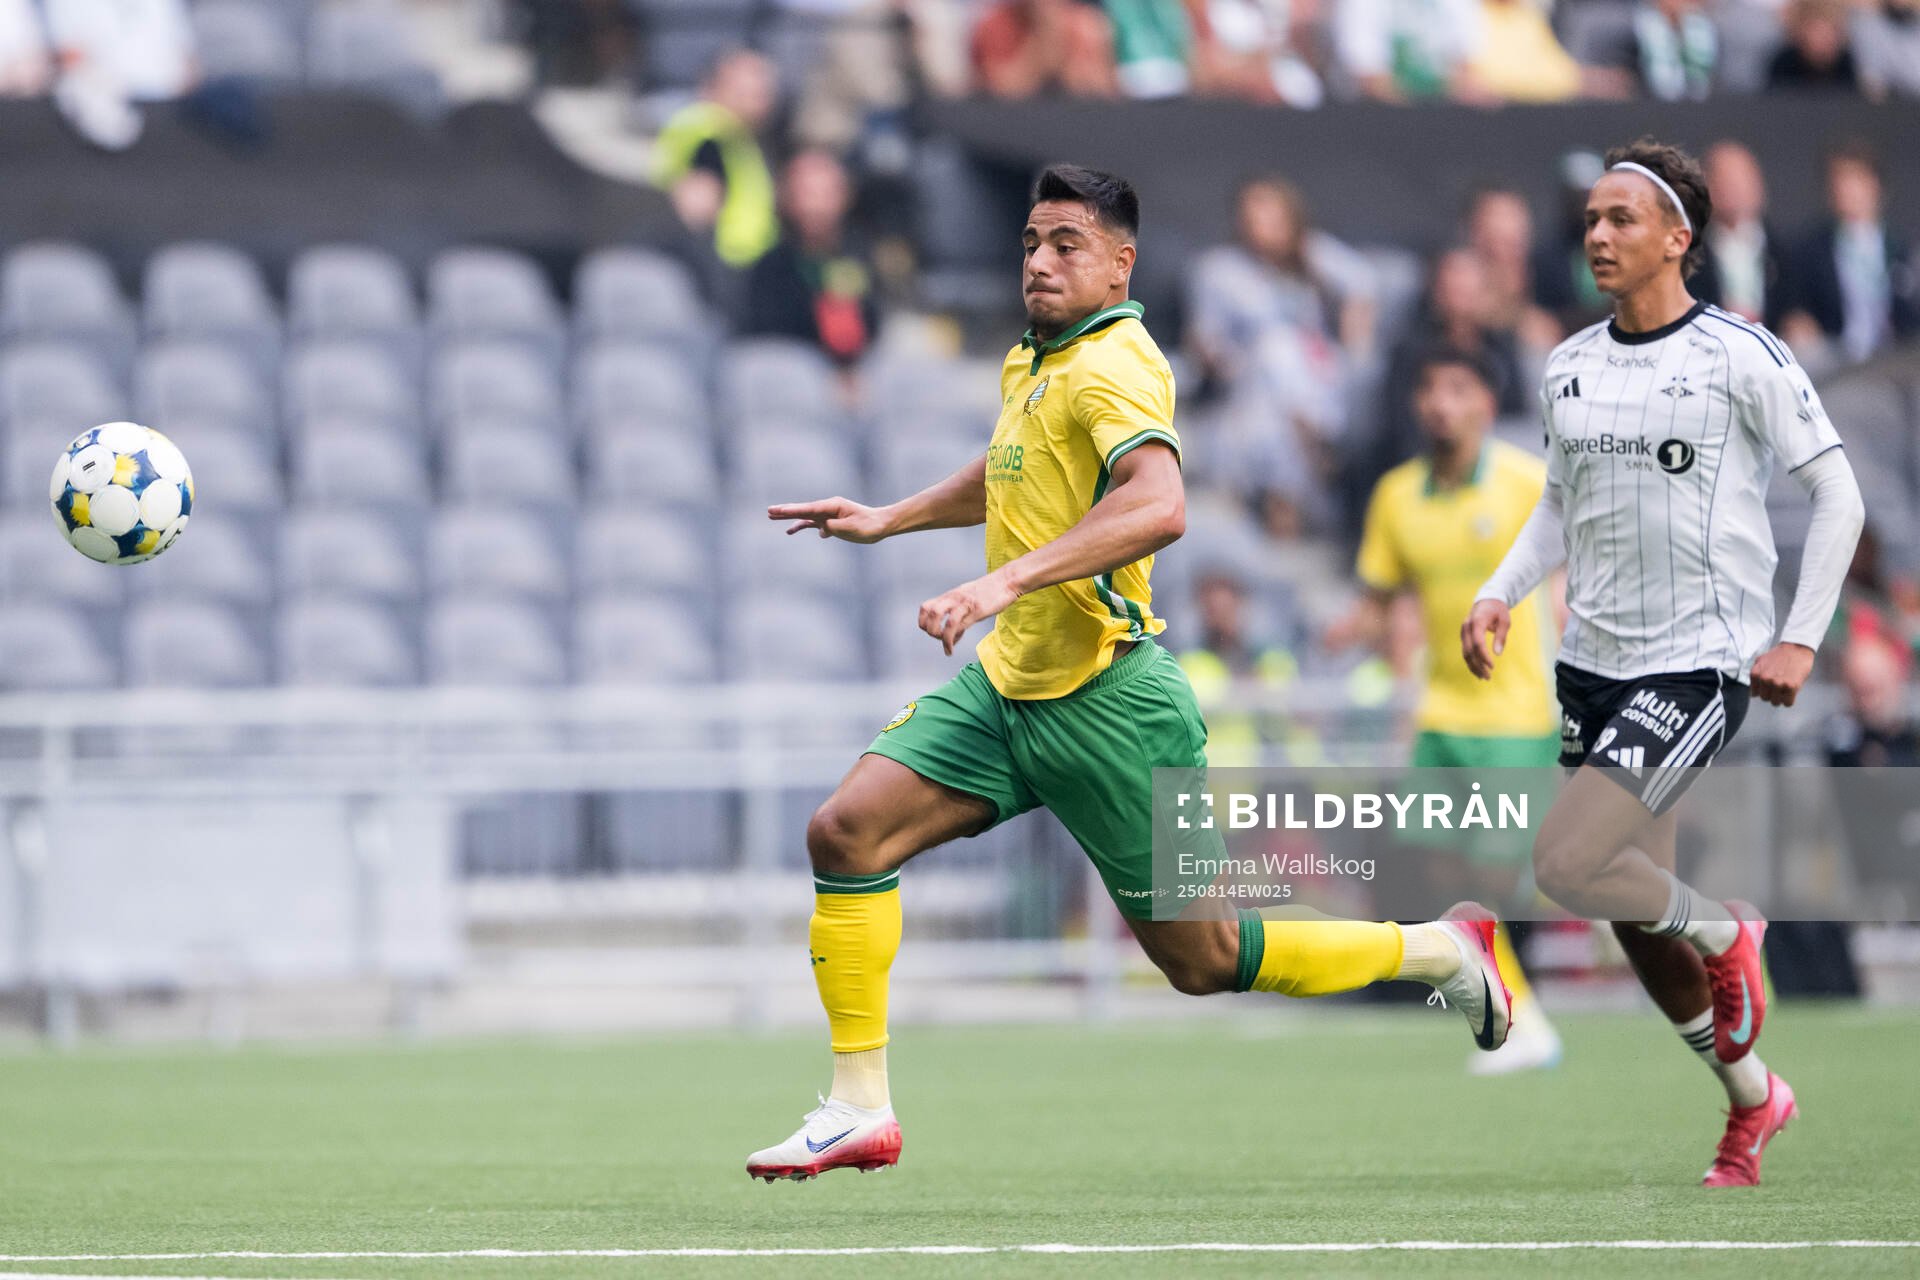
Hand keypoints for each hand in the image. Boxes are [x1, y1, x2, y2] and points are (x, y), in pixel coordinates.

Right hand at [768, 497, 891, 543]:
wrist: (880, 525)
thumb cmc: (869, 525)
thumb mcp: (852, 527)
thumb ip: (835, 527)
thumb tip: (821, 528)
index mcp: (833, 506)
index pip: (809, 509)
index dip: (793, 511)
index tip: (779, 511)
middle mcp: (829, 508)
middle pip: (803, 509)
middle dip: (786, 510)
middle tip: (769, 511)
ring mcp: (829, 514)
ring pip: (805, 516)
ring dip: (790, 517)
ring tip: (772, 517)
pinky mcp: (831, 522)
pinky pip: (813, 523)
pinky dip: (802, 526)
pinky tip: (791, 531)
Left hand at [918, 569, 1020, 655]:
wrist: (1008, 581)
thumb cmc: (992, 593)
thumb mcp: (972, 603)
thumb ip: (961, 618)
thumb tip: (955, 636)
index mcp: (952, 596)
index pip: (926, 607)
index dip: (924, 622)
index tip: (933, 633)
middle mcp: (954, 598)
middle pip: (929, 611)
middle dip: (929, 629)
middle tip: (939, 639)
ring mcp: (963, 603)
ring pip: (938, 615)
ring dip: (936, 634)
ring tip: (945, 645)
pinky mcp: (975, 609)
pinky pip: (956, 624)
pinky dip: (949, 640)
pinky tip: (951, 649)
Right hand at [1460, 598, 1510, 679]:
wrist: (1487, 600)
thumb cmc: (1498, 610)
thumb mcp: (1505, 620)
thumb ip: (1501, 636)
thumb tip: (1498, 654)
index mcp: (1477, 621)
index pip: (1478, 642)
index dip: (1484, 656)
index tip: (1492, 666)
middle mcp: (1466, 627)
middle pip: (1469, 651)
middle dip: (1478, 665)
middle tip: (1488, 677)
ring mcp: (1463, 632)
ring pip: (1465, 653)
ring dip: (1473, 666)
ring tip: (1484, 678)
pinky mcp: (1464, 636)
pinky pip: (1465, 651)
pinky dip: (1471, 662)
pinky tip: (1478, 671)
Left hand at [1750, 642, 1814, 706]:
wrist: (1797, 647)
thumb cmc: (1780, 654)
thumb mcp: (1761, 661)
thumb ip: (1756, 675)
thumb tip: (1753, 692)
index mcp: (1756, 674)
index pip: (1756, 694)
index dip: (1765, 691)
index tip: (1770, 687)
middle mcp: (1765, 679)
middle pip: (1766, 698)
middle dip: (1773, 694)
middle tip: (1780, 687)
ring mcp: (1778, 684)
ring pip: (1776, 702)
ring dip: (1781, 697)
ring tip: (1786, 688)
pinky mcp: (1791, 687)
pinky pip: (1788, 703)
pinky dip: (1790, 700)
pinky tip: (1792, 692)